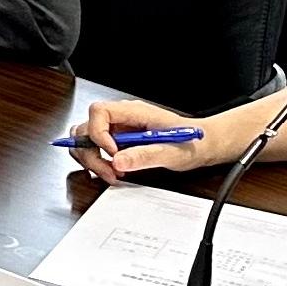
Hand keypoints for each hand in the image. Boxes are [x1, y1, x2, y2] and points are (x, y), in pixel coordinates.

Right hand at [71, 94, 221, 180]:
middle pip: (86, 127)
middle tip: (109, 172)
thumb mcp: (171, 152)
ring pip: (85, 138)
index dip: (98, 133)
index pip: (99, 111)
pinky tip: (114, 172)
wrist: (201, 146)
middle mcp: (121, 118)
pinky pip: (95, 148)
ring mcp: (117, 129)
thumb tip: (117, 161)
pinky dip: (97, 162)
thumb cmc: (191, 142)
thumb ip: (144, 156)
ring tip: (111, 174)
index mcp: (133, 112)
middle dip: (91, 153)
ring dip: (92, 159)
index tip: (112, 153)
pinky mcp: (117, 141)